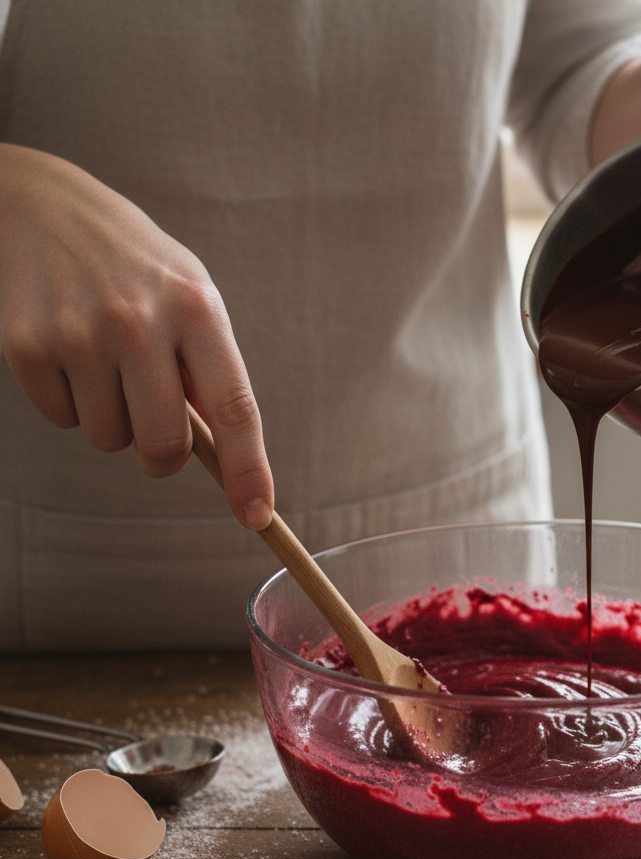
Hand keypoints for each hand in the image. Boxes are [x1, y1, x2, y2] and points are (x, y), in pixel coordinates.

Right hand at [0, 143, 273, 528]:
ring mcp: (80, 334)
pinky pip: (64, 420)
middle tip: (157, 433)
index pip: (235, 409)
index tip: (257, 515)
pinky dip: (72, 403)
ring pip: (110, 440)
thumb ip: (210, 370)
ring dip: (114, 422)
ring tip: (108, 365)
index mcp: (198, 310)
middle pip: (164, 445)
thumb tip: (224, 456)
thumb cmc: (138, 266)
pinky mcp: (28, 345)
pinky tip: (71, 353)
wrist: (45, 206)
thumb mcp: (192, 297)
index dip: (249, 470)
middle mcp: (140, 322)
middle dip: (163, 458)